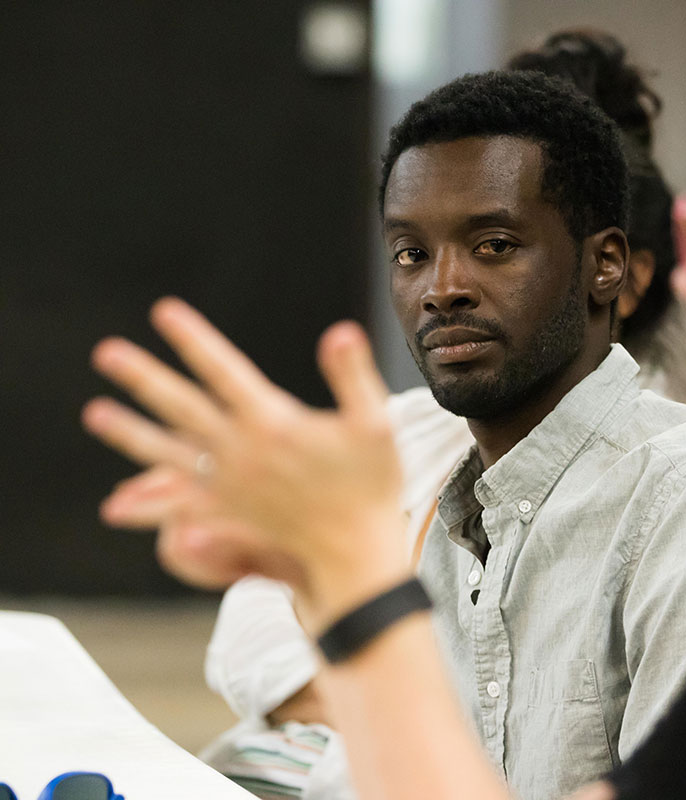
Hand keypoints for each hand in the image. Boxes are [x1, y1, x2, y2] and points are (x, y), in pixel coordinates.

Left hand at [83, 298, 410, 626]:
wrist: (355, 551)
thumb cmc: (370, 485)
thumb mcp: (376, 424)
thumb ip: (354, 376)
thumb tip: (341, 333)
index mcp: (274, 425)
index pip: (225, 372)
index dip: (194, 340)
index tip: (163, 312)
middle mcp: (242, 453)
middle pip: (182, 408)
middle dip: (143, 378)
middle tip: (106, 353)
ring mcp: (229, 486)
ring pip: (167, 455)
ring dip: (130, 433)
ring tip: (95, 414)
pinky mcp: (227, 513)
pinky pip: (178, 505)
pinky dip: (147, 503)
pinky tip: (116, 504)